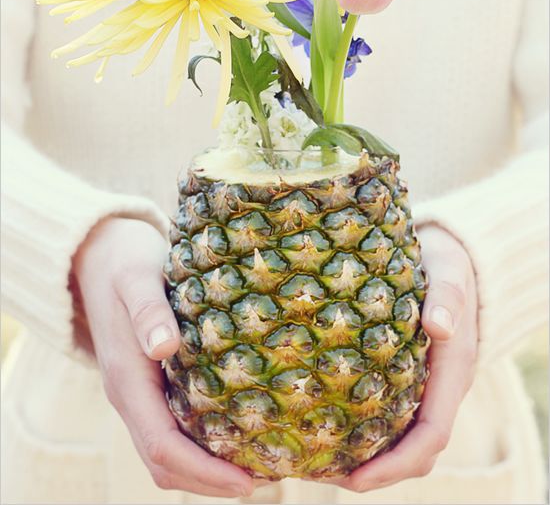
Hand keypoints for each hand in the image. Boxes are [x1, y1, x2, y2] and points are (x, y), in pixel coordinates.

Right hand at [73, 217, 253, 497]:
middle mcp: (129, 396)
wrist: (97, 254)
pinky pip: (169, 428)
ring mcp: (136, 392)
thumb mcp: (136, 277)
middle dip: (210, 481)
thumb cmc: (123, 262)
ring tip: (256, 466)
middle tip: (265, 480)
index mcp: (127, 380)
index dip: (204, 472)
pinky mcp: (147, 382)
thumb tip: (164, 348)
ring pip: (165, 451)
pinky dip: (199, 445)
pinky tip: (233, 431)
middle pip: (164, 463)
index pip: (163, 446)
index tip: (248, 482)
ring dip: (205, 469)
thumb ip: (148, 311)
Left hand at [338, 224, 477, 492]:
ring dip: (366, 457)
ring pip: (400, 437)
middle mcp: (439, 387)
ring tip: (316, 461)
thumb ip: (447, 298)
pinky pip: (390, 414)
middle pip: (414, 450)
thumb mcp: (449, 273)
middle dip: (375, 472)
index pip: (431, 435)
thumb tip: (439, 327)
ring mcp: (424, 384)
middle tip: (320, 475)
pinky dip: (364, 431)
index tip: (357, 478)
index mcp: (453, 372)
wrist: (450, 256)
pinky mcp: (407, 374)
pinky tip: (327, 424)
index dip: (397, 463)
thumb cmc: (447, 264)